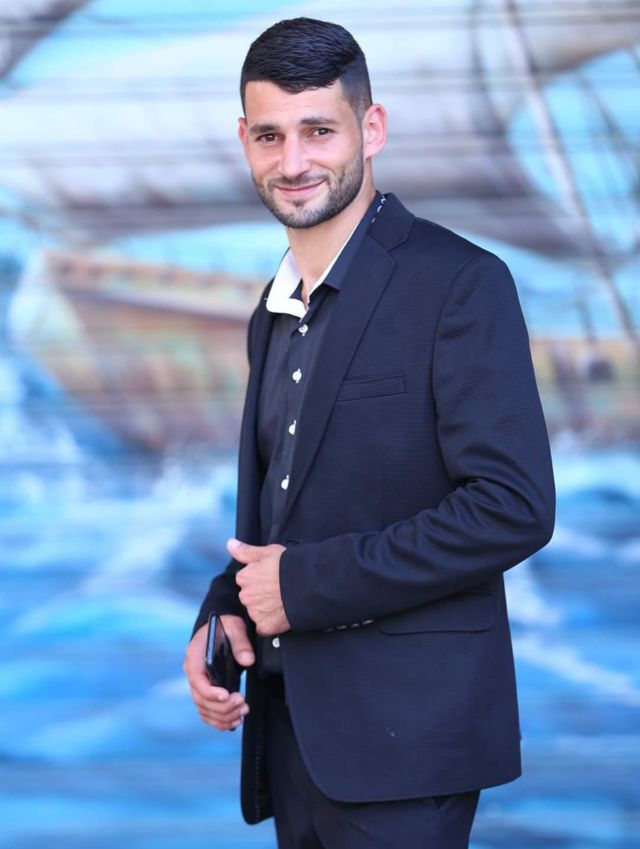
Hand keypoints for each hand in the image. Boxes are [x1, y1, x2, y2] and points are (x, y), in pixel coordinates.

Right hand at [183, 615, 253, 730]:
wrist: (220, 628)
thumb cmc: (224, 626)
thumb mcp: (233, 627)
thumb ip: (240, 643)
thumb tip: (248, 660)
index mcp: (194, 656)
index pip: (197, 680)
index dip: (210, 692)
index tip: (227, 695)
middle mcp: (192, 672)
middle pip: (201, 699)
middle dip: (222, 707)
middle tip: (242, 704)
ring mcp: (197, 684)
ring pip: (204, 709)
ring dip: (223, 716)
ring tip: (242, 712)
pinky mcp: (205, 691)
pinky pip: (207, 712)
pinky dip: (219, 720)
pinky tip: (234, 721)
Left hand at [229, 538, 290, 636]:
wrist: (308, 585)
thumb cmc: (289, 566)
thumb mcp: (267, 552)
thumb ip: (246, 551)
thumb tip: (230, 544)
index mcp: (244, 578)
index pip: (245, 580)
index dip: (259, 578)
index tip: (271, 578)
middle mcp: (246, 596)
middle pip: (250, 597)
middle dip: (260, 595)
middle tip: (277, 590)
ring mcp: (255, 612)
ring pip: (256, 612)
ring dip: (265, 609)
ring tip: (282, 601)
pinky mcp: (265, 626)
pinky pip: (264, 627)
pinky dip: (271, 623)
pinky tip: (282, 614)